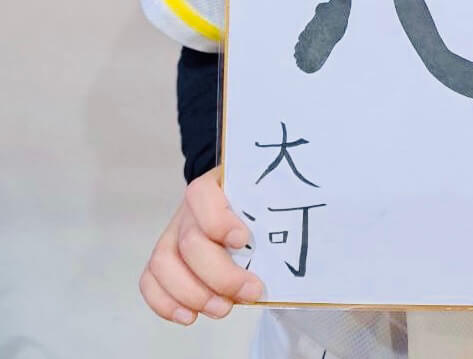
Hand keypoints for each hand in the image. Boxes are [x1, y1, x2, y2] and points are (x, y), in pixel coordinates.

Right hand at [139, 165, 263, 324]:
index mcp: (214, 185)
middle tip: (250, 291)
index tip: (243, 241)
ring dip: (193, 294)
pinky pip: (150, 280)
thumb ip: (275, 209)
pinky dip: (166, 303)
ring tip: (222, 308)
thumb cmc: (255, 201)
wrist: (237, 200)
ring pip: (164, 264)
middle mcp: (188, 210)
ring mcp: (172, 233)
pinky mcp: (164, 258)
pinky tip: (190, 315)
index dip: (217, 221)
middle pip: (190, 242)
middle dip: (220, 275)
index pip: (202, 195)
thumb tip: (293, 238)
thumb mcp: (266, 195)